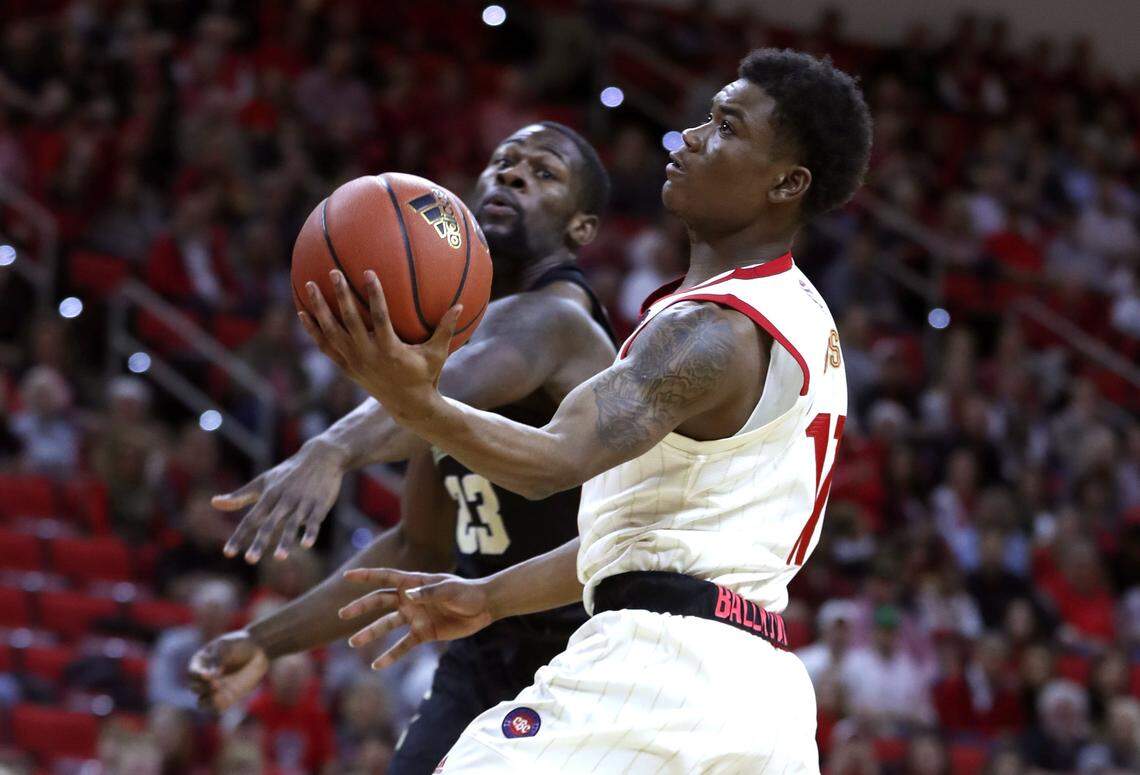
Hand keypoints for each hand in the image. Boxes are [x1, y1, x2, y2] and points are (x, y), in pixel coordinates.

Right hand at [188, 631, 269, 711]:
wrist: (258, 651)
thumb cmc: (240, 644)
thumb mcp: (229, 647)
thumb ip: (219, 659)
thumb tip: (213, 674)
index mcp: (201, 663)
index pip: (192, 673)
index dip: (198, 676)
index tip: (208, 676)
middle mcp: (204, 678)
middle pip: (195, 688)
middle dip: (204, 688)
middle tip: (217, 684)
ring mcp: (214, 689)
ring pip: (202, 703)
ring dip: (207, 702)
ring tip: (218, 697)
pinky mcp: (226, 697)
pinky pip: (217, 708)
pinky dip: (218, 707)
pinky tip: (227, 701)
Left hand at [216, 440, 347, 562]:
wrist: (321, 456)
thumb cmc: (288, 473)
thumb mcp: (263, 482)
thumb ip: (239, 496)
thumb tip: (213, 503)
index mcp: (269, 495)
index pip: (250, 519)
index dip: (239, 536)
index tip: (228, 553)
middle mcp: (284, 500)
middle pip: (269, 524)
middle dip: (260, 542)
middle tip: (250, 560)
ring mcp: (302, 502)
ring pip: (292, 524)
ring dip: (286, 541)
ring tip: (279, 558)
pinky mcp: (320, 504)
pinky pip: (314, 520)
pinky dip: (310, 532)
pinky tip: (306, 545)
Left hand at [298, 270, 461, 421]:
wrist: (408, 406)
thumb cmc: (426, 375)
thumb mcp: (438, 353)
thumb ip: (446, 328)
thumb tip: (460, 304)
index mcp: (390, 350)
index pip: (379, 318)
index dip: (374, 295)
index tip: (368, 273)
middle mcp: (368, 355)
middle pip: (349, 322)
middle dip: (340, 296)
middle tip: (333, 273)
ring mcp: (354, 362)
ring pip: (331, 333)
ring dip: (319, 309)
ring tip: (309, 286)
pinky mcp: (346, 367)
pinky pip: (325, 346)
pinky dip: (313, 331)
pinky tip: (302, 313)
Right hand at [339, 568, 493, 669]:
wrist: (483, 608)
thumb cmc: (467, 592)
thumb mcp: (450, 590)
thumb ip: (430, 593)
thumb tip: (408, 596)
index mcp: (414, 583)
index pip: (385, 577)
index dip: (366, 576)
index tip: (346, 577)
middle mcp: (410, 599)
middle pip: (380, 602)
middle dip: (361, 607)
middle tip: (342, 615)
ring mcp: (415, 617)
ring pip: (387, 625)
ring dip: (371, 633)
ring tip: (354, 643)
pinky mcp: (423, 633)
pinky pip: (403, 646)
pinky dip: (391, 655)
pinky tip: (377, 666)